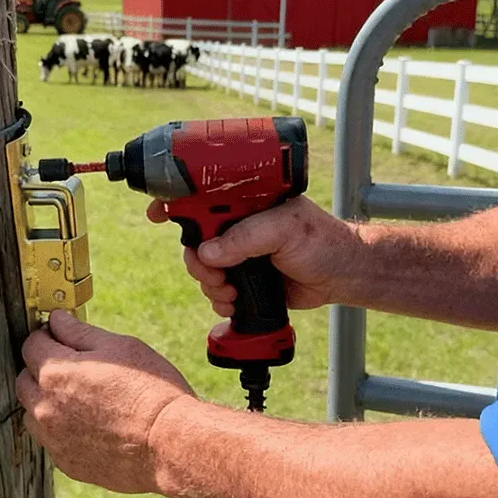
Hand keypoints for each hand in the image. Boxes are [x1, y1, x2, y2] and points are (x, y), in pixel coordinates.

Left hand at [16, 310, 194, 493]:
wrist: (169, 444)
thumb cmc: (150, 390)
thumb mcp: (120, 347)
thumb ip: (80, 333)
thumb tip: (57, 320)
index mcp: (56, 372)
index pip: (31, 344)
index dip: (48, 337)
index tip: (63, 338)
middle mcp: (45, 407)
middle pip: (25, 380)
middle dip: (42, 369)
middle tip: (75, 368)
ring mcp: (53, 439)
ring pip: (34, 413)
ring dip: (48, 402)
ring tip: (85, 400)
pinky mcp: (66, 463)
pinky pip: (53, 440)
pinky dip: (64, 430)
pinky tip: (93, 426)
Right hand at [147, 196, 360, 315]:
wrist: (340, 276)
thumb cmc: (322, 242)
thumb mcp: (285, 230)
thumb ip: (245, 238)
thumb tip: (207, 252)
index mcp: (245, 201)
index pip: (202, 195)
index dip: (175, 202)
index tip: (157, 213)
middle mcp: (238, 224)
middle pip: (193, 237)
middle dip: (196, 260)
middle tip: (213, 274)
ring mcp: (239, 252)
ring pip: (201, 267)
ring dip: (210, 283)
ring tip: (231, 292)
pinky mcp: (243, 278)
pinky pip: (214, 287)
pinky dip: (218, 298)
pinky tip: (234, 302)